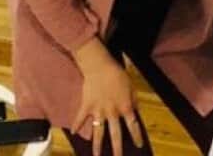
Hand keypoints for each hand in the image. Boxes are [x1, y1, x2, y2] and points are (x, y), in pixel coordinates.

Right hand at [71, 38, 143, 155]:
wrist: (99, 65)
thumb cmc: (117, 74)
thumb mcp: (131, 86)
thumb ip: (134, 100)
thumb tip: (136, 112)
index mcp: (125, 107)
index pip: (133, 126)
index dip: (137, 136)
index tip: (139, 146)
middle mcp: (112, 112)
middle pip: (115, 135)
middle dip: (118, 149)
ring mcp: (98, 110)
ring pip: (98, 132)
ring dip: (97, 145)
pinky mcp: (86, 106)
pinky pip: (80, 118)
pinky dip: (76, 125)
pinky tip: (74, 134)